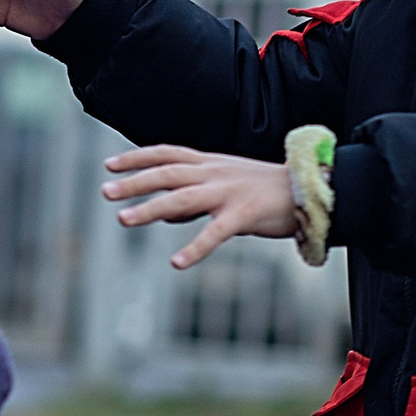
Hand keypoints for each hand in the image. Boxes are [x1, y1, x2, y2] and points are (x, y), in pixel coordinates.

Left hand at [103, 145, 298, 269]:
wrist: (310, 189)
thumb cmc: (266, 189)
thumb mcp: (226, 185)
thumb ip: (194, 195)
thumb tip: (162, 212)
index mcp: (210, 163)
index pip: (166, 153)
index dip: (137, 157)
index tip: (110, 164)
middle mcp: (215, 173)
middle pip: (166, 173)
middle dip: (134, 182)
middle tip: (105, 192)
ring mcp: (228, 192)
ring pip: (181, 198)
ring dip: (149, 209)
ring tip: (123, 219)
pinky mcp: (244, 215)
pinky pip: (215, 232)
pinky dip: (194, 248)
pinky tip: (176, 262)